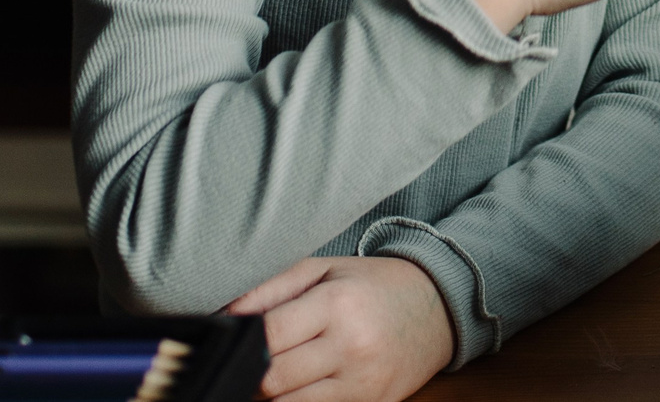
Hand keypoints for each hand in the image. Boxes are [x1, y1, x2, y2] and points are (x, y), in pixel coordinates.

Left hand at [227, 254, 453, 401]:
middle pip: (273, 379)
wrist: (438, 306)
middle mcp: (351, 347)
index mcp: (337, 304)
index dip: (240, 342)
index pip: (267, 337)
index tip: (231, 339)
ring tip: (274, 373)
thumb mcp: (322, 270)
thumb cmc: (371, 284)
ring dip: (272, 394)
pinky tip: (300, 386)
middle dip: (251, 372)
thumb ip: (269, 288)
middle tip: (248, 360)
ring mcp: (364, 383)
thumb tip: (221, 315)